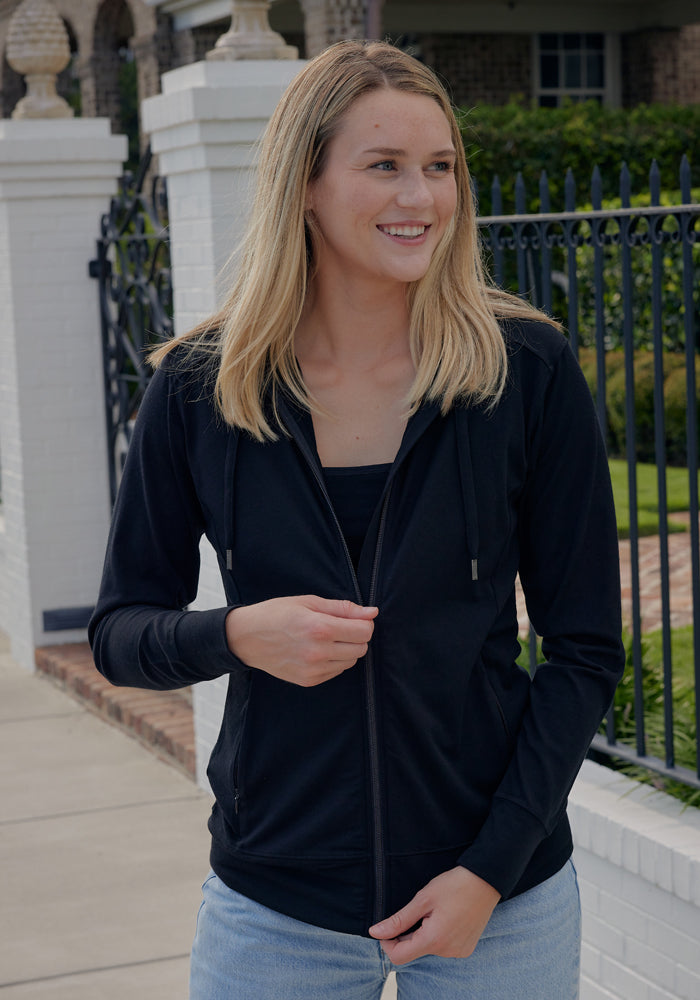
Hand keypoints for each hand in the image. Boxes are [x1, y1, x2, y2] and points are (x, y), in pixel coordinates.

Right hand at [225, 595, 377, 686]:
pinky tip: (318, 650)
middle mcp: (318, 652)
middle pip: (361, 648)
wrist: (247, 638)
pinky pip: (337, 671)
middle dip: (356, 636)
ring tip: (326, 638)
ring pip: (351, 661)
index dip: (364, 622)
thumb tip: (372, 612)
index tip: (354, 618)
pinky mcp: (309, 680)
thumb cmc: (277, 614)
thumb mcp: (309, 602)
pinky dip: (334, 660)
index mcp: (320, 628)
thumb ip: (344, 608)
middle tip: (339, 627)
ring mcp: (313, 670)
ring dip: (346, 649)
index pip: (364, 631)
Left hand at [368, 867, 500, 963]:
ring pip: (428, 949)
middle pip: (414, 952)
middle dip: (407, 935)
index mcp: (434, 940)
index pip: (399, 956)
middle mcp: (447, 952)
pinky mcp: (466, 948)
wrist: (485, 881)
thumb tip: (374, 932)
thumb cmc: (453, 886)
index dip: (387, 943)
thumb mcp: (422, 899)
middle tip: (416, 911)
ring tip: (435, 911)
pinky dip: (438, 936)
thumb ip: (398, 920)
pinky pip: (443, 948)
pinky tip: (445, 917)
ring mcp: (458, 952)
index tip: (389, 926)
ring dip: (423, 934)